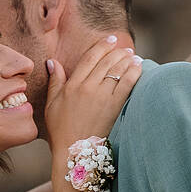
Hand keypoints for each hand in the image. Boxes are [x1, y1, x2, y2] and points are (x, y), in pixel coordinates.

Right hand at [44, 36, 142, 150]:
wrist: (75, 152)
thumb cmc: (61, 131)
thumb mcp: (51, 105)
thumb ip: (55, 82)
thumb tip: (52, 62)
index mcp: (72, 85)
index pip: (89, 58)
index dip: (102, 46)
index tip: (110, 39)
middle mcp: (88, 88)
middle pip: (106, 61)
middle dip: (117, 51)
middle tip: (125, 48)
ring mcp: (102, 97)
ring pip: (117, 70)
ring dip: (127, 60)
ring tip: (133, 56)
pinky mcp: (114, 107)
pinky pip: (127, 84)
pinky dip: (134, 73)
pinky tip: (139, 67)